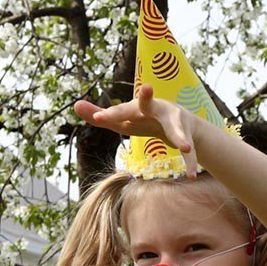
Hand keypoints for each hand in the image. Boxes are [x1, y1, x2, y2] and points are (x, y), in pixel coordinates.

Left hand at [75, 85, 203, 177]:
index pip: (122, 109)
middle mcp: (158, 109)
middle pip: (149, 105)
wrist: (184, 124)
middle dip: (146, 98)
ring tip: (184, 148)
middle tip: (146, 89)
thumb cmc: (146, 120)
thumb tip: (75, 105)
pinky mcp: (189, 137)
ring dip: (180, 137)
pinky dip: (190, 164)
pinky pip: (190, 153)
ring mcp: (176, 123)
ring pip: (176, 129)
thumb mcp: (123, 120)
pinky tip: (190, 176)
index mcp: (140, 107)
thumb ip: (100, 115)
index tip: (98, 117)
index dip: (110, 113)